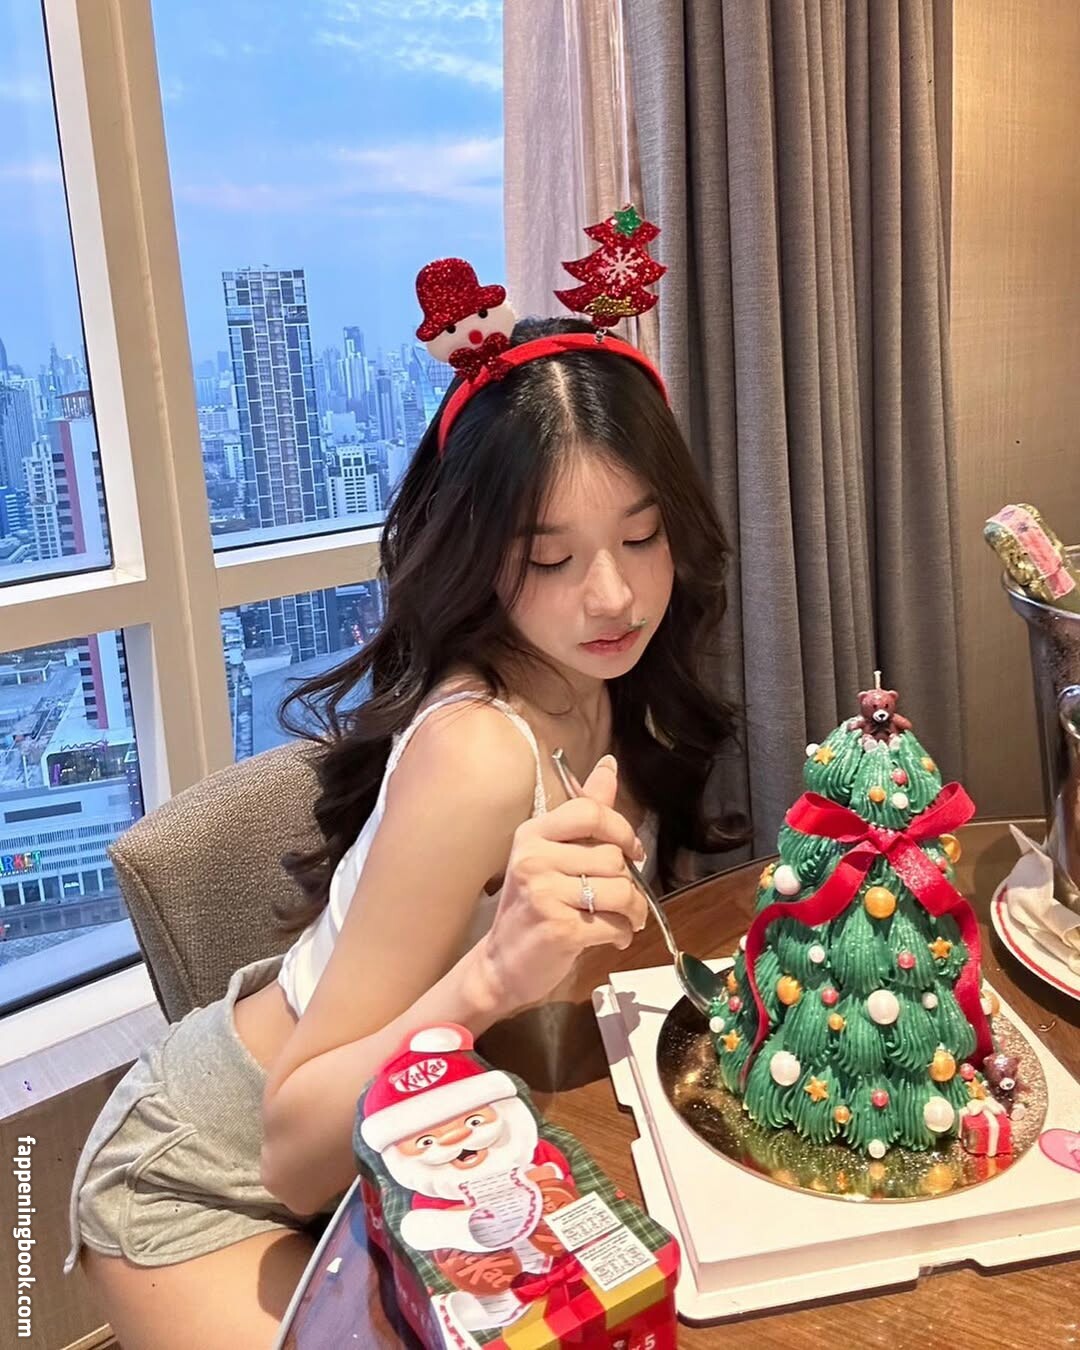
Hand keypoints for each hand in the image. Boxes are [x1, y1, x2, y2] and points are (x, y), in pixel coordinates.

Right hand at [472, 755, 647, 1014]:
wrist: (500, 964)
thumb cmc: (532, 907)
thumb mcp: (552, 854)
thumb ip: (585, 813)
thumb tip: (609, 765)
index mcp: (533, 833)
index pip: (590, 811)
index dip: (622, 830)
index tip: (632, 851)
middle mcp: (534, 858)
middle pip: (613, 857)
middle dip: (629, 882)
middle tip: (619, 898)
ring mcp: (544, 893)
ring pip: (621, 890)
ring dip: (634, 911)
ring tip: (623, 920)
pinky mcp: (559, 927)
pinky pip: (615, 923)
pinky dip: (623, 933)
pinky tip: (613, 938)